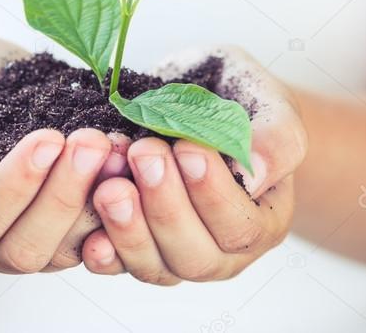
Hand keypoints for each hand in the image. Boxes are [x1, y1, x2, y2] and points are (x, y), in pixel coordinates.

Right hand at [0, 32, 127, 273]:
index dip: (15, 185)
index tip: (48, 136)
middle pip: (24, 248)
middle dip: (63, 197)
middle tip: (92, 142)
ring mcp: (27, 241)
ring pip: (66, 251)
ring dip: (97, 202)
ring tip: (119, 149)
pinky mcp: (67, 234)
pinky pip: (96, 240)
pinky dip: (118, 206)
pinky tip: (133, 162)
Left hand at [81, 45, 306, 283]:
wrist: (200, 98)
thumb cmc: (239, 99)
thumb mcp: (269, 103)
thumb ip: (276, 137)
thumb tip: (256, 172)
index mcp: (263, 220)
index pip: (241, 227)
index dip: (212, 193)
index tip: (187, 147)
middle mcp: (222, 251)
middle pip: (195, 256)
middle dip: (165, 206)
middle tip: (143, 154)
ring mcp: (175, 255)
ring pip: (155, 267)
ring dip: (128, 229)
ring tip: (110, 186)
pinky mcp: (135, 251)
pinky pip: (117, 264)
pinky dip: (102, 251)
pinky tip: (88, 232)